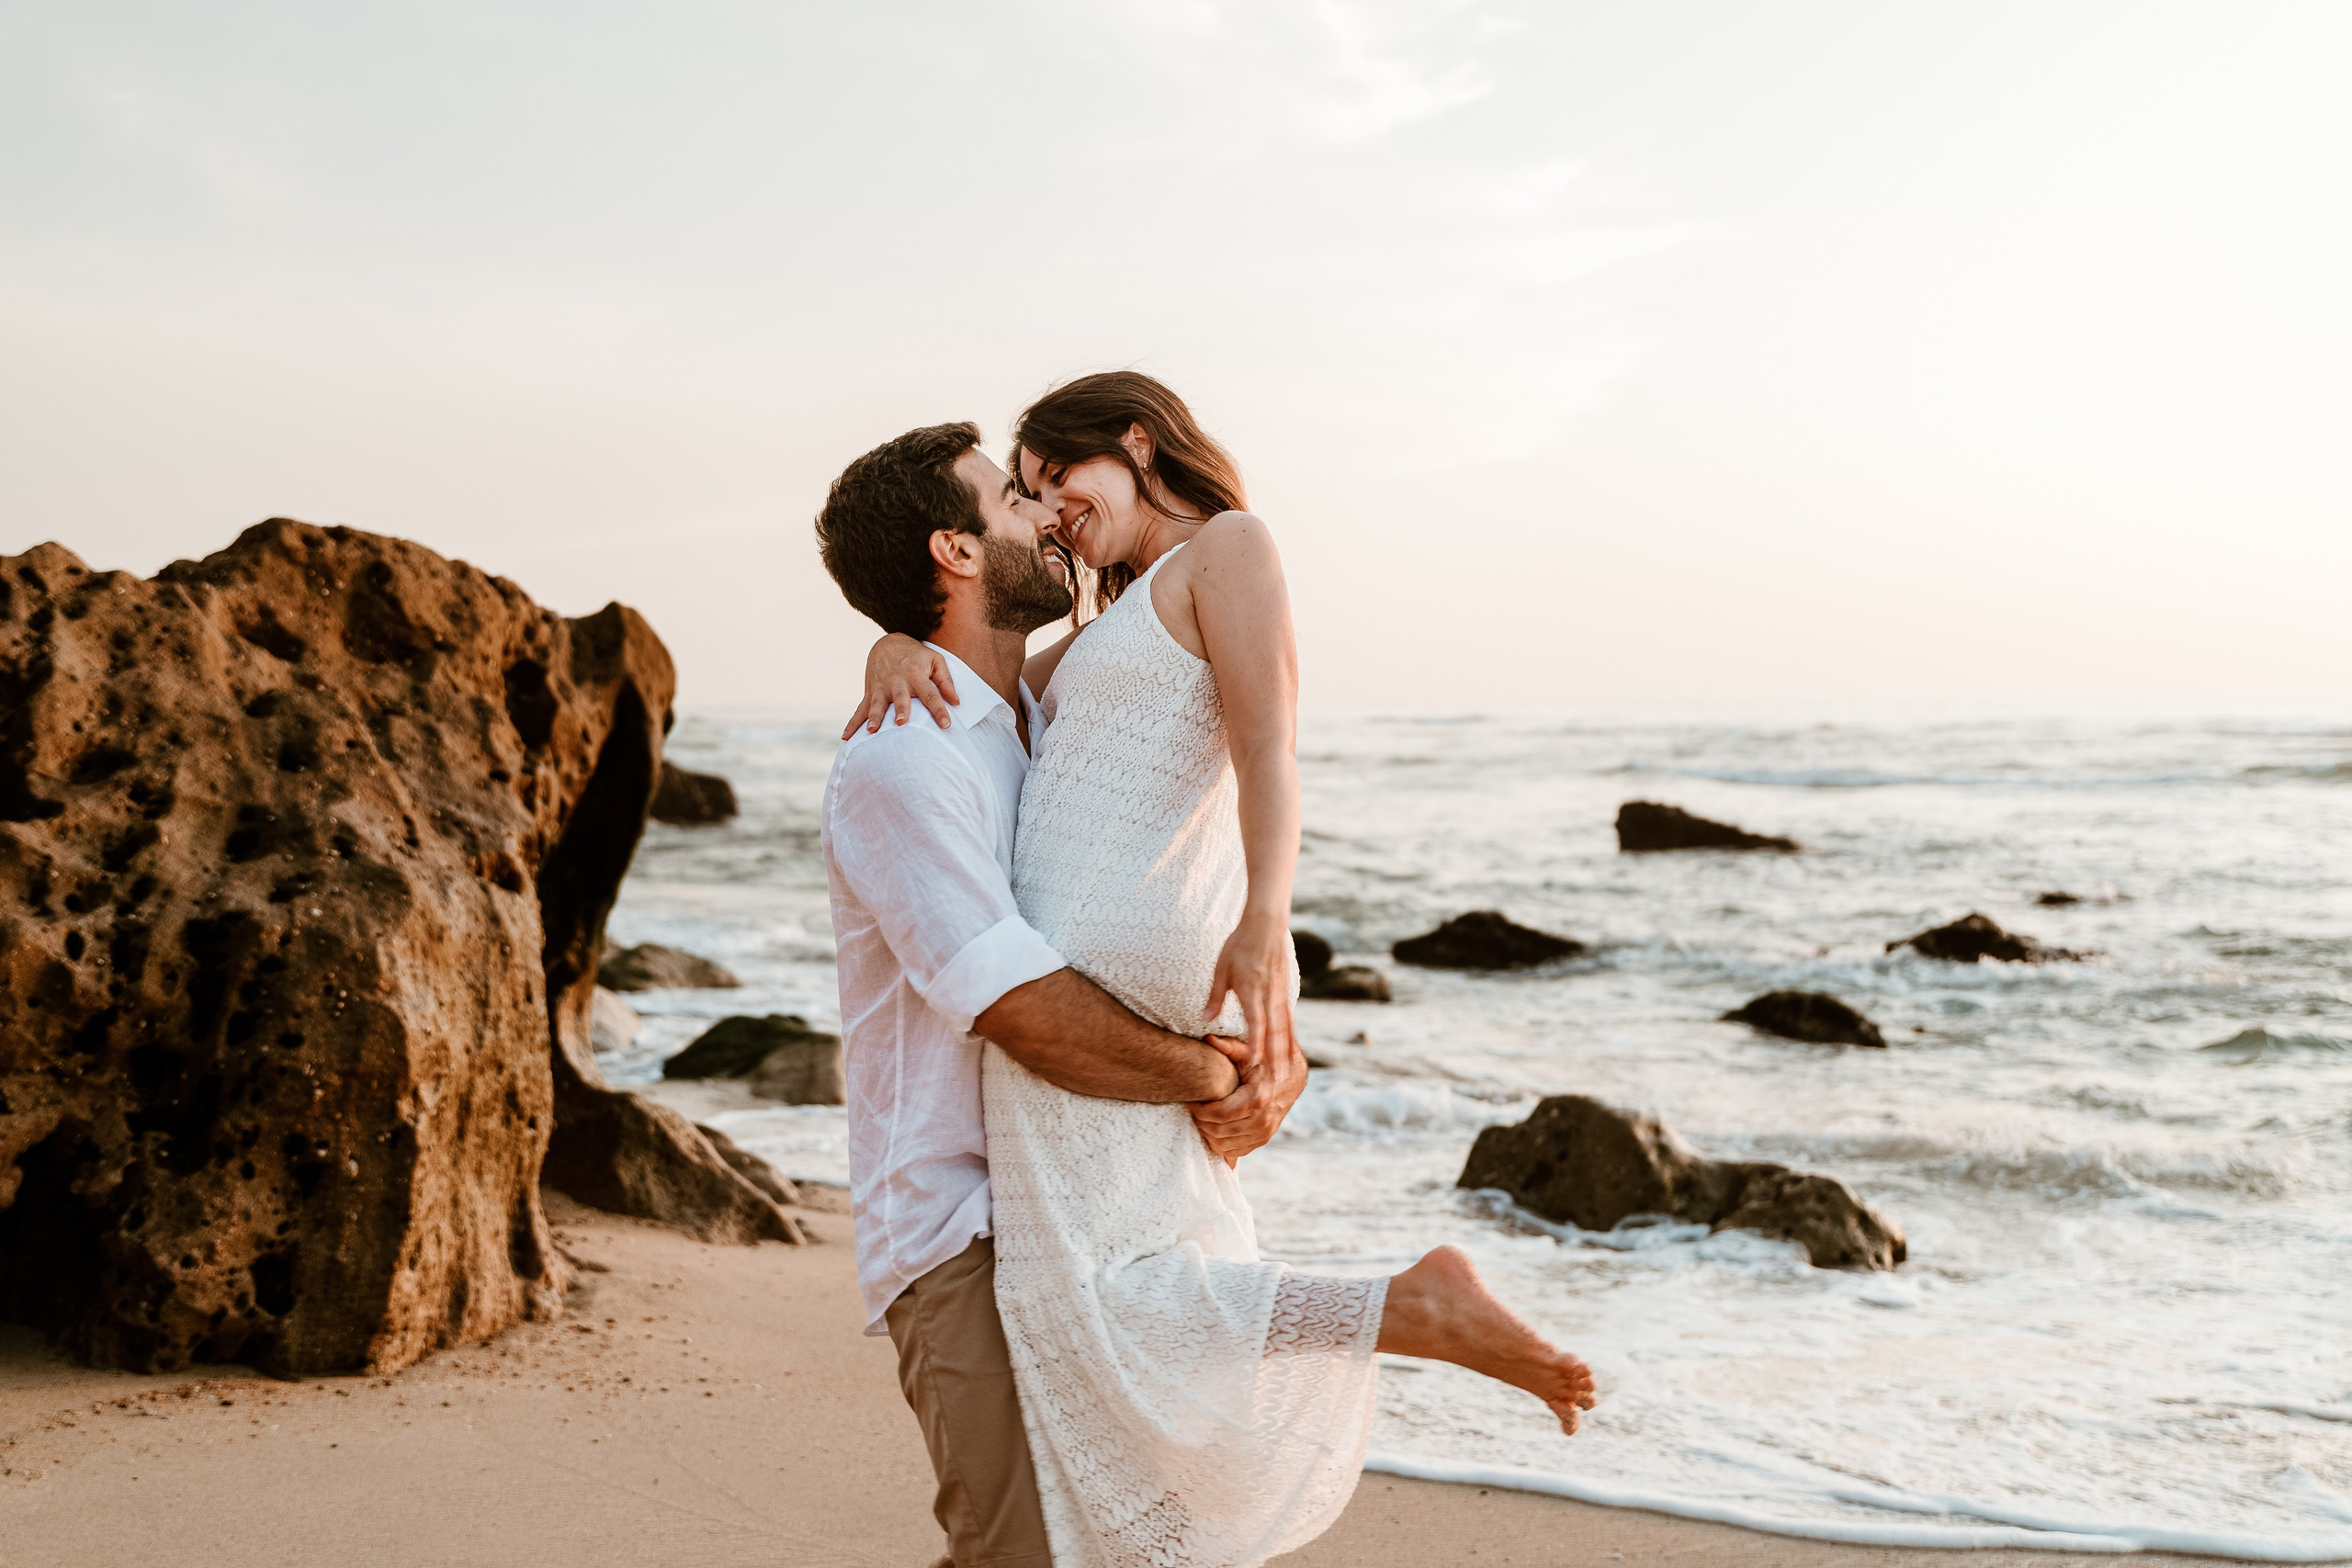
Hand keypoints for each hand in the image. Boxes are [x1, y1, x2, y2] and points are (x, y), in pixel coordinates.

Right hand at [841, 634, 959, 738]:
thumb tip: (957, 702)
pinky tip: (846, 737)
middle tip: (901, 723)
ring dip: (874, 717)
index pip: (930, 695)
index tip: (946, 725)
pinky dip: (853, 723)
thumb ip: (946, 681)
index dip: (938, 710)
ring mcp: (881, 687)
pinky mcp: (870, 692)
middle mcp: (897, 681)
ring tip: (872, 730)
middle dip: (900, 709)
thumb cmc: (916, 656)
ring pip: (877, 704)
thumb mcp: (936, 661)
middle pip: (900, 698)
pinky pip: (860, 710)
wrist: (887, 643)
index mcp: (916, 674)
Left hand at [1188, 1028, 1306, 1165]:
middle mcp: (1262, 1120)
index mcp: (1257, 1098)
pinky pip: (1236, 1151)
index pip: (1219, 1114)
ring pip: (1225, 1145)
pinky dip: (1221, 1144)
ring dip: (1208, 1135)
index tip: (1190, 1100)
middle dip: (1200, 1121)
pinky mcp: (1264, 1139)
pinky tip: (1213, 1130)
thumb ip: (1229, 1047)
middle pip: (1219, 1131)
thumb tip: (1207, 1038)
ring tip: (1201, 1118)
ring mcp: (1264, 1132)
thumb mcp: (1250, 1052)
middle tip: (1192, 1109)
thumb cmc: (1267, 1062)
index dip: (1199, 1110)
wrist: (1294, 1077)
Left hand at [1204, 910, 1294, 1079]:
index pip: (1256, 1022)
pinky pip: (1288, 1020)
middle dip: (1276, 1057)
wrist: (1265, 926)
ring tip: (1287, 1073)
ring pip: (1284, 1028)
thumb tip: (1205, 1021)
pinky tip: (1290, 1052)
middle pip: (1275, 1031)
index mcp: (1252, 990)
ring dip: (1285, 1052)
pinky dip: (1289, 1038)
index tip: (1255, 1063)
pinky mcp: (1285, 992)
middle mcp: (1269, 995)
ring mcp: (1280, 994)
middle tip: (1279, 1080)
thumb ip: (1215, 997)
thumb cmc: (1239, 946)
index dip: (1256, 1043)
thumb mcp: (1221, 970)